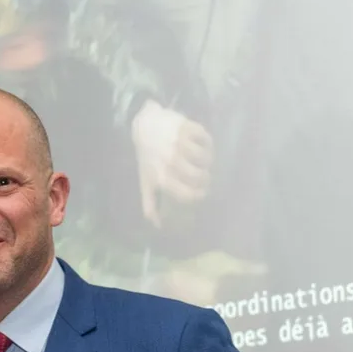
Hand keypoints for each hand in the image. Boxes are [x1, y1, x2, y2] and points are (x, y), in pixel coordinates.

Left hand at [131, 99, 212, 224]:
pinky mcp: (186, 128)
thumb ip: (150, 204)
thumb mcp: (146, 181)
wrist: (144, 126)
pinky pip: (206, 139)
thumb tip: (158, 225)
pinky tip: (203, 145)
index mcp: (162, 177)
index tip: (202, 192)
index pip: (188, 193)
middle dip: (205, 178)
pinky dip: (208, 143)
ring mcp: (179, 144)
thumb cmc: (147, 157)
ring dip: (208, 161)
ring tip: (204, 160)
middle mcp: (170, 161)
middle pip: (200, 176)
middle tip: (204, 175)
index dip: (199, 194)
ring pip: (205, 158)